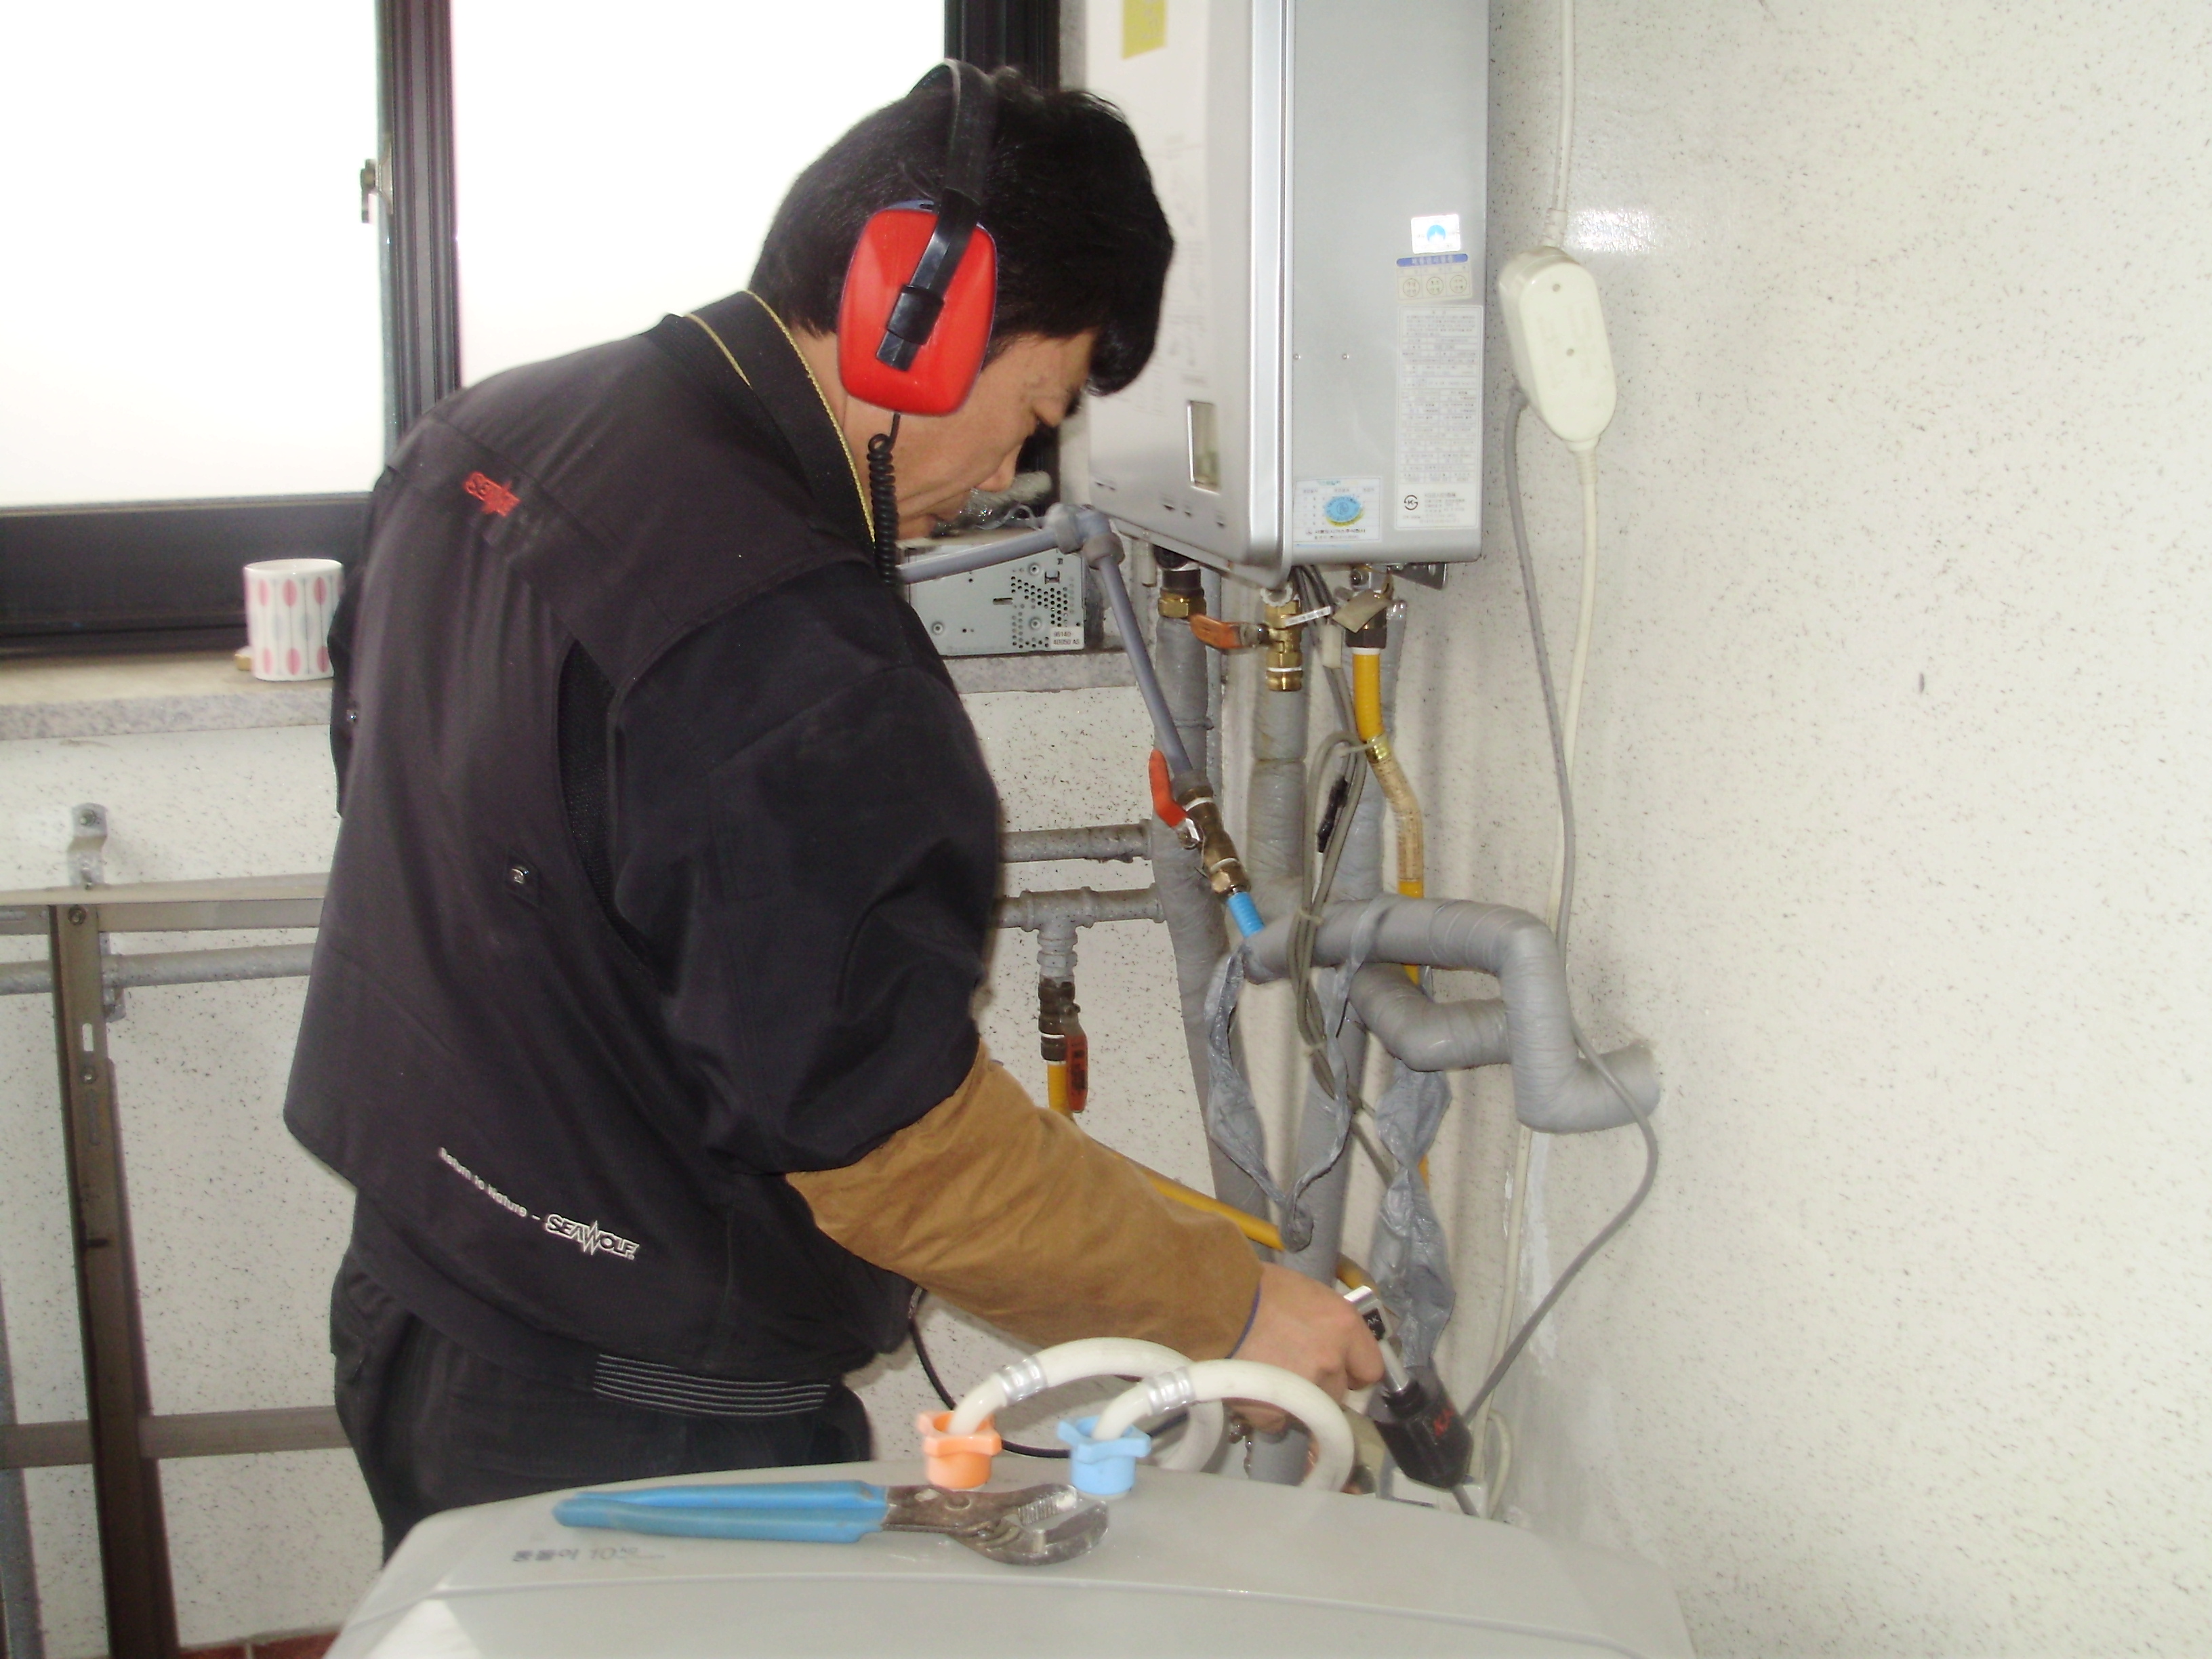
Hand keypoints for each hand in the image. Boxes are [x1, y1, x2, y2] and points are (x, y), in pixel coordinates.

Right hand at [1227, 1264, 1384, 1432]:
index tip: (1343, 1369)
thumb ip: (1328, 1326)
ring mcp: (1305, 1389)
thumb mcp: (1307, 1295)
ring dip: (1298, 1399)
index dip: (1354, 1370)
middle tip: (1295, 1366)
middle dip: (1322, 1384)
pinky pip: (1280, 1420)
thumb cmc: (1256, 1289)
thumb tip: (1334, 1346)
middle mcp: (1331, 1361)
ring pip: (1312, 1408)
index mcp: (1344, 1327)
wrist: (1212, 1304)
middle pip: (1340, 1391)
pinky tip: (1255, 1388)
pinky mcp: (1275, 1412)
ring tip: (1271, 1376)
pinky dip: (1270, 1411)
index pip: (1371, 1368)